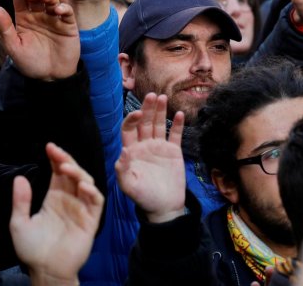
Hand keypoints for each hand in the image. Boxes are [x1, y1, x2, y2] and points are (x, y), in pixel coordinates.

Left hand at [0, 0, 78, 80]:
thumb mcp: (14, 47)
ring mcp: (54, 19)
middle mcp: (39, 16)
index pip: (20, 0)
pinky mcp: (68, 25)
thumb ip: (5, 28)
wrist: (51, 77)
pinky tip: (58, 10)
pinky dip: (63, 8)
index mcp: (24, 19)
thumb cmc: (30, 63)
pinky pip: (67, 12)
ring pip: (52, 1)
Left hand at [10, 143, 103, 283]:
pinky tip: (83, 186)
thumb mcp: (19, 223)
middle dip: (66, 160)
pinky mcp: (91, 219)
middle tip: (56, 152)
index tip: (49, 147)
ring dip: (78, 173)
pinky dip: (92, 191)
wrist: (46, 269)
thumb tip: (19, 177)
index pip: (58, 173)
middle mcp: (70, 199)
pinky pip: (96, 201)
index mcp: (54, 198)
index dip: (56, 159)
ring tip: (66, 167)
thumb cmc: (32, 249)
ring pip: (86, 182)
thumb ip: (21, 201)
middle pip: (73, 173)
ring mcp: (81, 207)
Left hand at [116, 93, 186, 223]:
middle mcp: (144, 146)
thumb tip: (122, 152)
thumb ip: (123, 171)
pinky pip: (175, 135)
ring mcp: (159, 148)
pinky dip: (177, 124)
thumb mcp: (129, 187)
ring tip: (163, 98)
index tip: (138, 114)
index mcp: (131, 152)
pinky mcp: (173, 152)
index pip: (129, 130)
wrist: (164, 207)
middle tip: (152, 95)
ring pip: (159, 125)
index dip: (131, 120)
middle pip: (144, 122)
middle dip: (147, 108)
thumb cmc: (144, 198)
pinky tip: (180, 114)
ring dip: (160, 111)